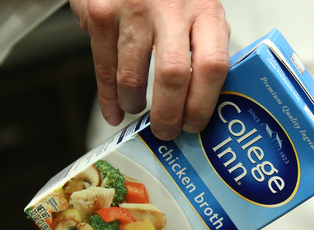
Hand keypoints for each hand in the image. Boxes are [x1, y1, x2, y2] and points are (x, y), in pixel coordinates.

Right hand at [69, 0, 229, 139]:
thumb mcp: (201, 10)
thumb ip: (206, 47)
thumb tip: (207, 104)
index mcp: (205, 11)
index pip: (213, 65)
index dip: (203, 103)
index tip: (195, 124)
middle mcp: (171, 8)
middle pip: (173, 76)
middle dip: (168, 114)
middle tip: (166, 132)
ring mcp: (133, 10)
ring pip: (133, 76)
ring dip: (135, 104)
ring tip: (138, 111)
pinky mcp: (100, 13)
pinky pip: (104, 67)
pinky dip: (108, 97)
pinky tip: (114, 109)